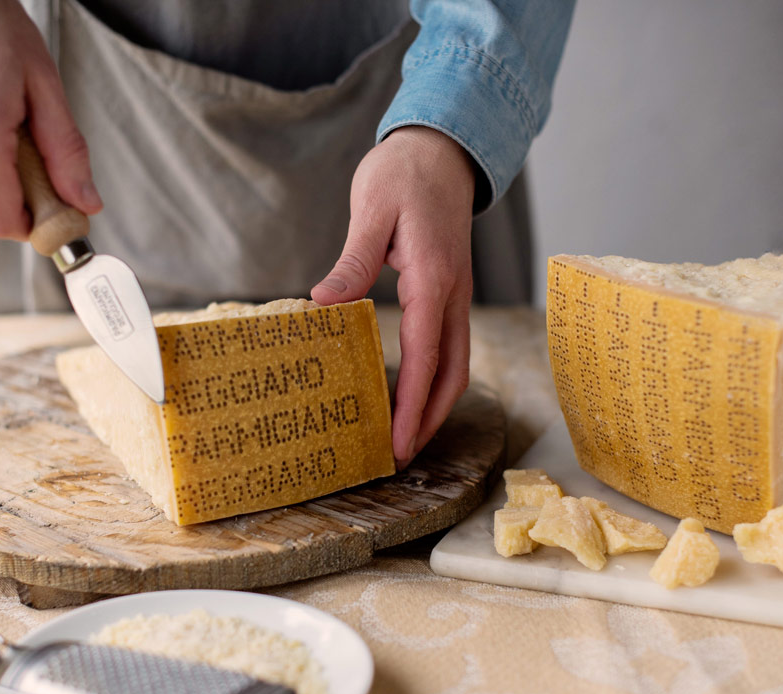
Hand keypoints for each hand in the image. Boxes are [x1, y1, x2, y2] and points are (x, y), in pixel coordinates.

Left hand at [312, 127, 474, 467]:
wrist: (442, 149)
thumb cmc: (404, 173)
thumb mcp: (371, 210)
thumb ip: (353, 261)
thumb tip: (325, 305)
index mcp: (433, 280)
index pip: (424, 357)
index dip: (410, 407)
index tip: (396, 443)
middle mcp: (453, 294)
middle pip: (450, 374)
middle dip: (427, 420)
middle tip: (398, 455)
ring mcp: (457, 294)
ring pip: (456, 363)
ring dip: (435, 405)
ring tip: (407, 436)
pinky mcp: (451, 290)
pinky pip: (450, 345)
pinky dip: (435, 378)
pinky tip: (412, 391)